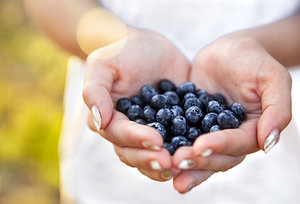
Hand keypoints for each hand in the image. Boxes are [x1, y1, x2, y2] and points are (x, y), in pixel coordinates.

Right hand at [83, 27, 189, 180]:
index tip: (156, 140)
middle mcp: (129, 130)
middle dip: (152, 159)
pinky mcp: (172, 126)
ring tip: (184, 165)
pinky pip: (178, 141)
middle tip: (171, 163)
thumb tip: (99, 120)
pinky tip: (200, 154)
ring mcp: (151, 130)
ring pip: (155, 154)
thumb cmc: (120, 51)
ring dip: (168, 163)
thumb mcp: (103, 64)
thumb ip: (96, 91)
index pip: (120, 134)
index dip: (136, 139)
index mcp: (111, 119)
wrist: (147, 46)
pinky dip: (186, 149)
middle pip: (136, 152)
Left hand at [172, 34, 291, 192]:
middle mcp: (229, 136)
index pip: (237, 144)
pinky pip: (179, 134)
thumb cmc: (254, 60)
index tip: (199, 146)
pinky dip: (168, 142)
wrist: (228, 50)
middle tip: (175, 162)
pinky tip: (152, 147)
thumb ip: (277, 110)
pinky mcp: (190, 122)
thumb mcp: (273, 79)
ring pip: (196, 151)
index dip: (219, 147)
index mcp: (251, 131)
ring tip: (165, 166)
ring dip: (182, 161)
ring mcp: (207, 131)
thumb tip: (268, 143)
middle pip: (215, 156)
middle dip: (196, 160)